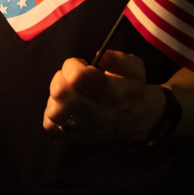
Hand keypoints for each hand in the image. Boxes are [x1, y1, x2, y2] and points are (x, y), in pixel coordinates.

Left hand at [42, 50, 164, 144]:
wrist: (142, 120)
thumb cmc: (134, 88)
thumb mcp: (135, 67)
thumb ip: (118, 58)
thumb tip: (100, 55)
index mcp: (114, 93)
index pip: (78, 77)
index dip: (72, 65)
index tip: (80, 64)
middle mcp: (99, 113)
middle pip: (61, 93)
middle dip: (60, 78)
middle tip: (70, 78)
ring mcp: (87, 129)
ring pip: (54, 112)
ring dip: (55, 98)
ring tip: (67, 94)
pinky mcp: (77, 138)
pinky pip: (51, 128)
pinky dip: (52, 115)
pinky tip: (64, 107)